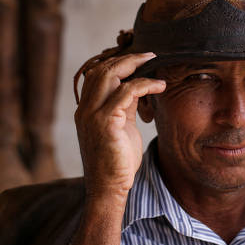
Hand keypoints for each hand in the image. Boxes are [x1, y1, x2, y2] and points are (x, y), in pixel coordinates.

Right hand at [74, 52, 165, 198]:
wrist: (108, 189)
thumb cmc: (117, 162)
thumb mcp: (121, 128)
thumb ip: (124, 107)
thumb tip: (136, 89)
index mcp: (86, 109)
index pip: (96, 74)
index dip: (116, 62)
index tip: (138, 58)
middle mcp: (85, 109)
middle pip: (101, 69)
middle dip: (126, 58)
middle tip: (149, 54)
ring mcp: (92, 115)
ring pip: (109, 75)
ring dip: (134, 64)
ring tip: (154, 61)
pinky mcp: (105, 122)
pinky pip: (126, 92)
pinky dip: (145, 84)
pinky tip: (160, 86)